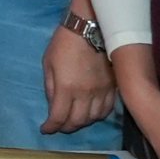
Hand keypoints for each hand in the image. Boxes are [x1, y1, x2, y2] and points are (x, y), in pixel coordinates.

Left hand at [40, 8, 116, 132]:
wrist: (91, 29)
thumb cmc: (64, 44)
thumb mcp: (48, 64)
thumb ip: (50, 87)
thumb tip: (53, 106)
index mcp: (66, 88)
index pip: (59, 117)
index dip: (51, 127)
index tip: (46, 129)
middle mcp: (85, 93)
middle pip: (78, 121)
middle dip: (66, 127)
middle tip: (60, 126)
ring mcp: (102, 91)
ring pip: (94, 118)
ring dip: (83, 122)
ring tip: (75, 119)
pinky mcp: (113, 87)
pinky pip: (107, 109)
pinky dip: (98, 115)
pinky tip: (91, 113)